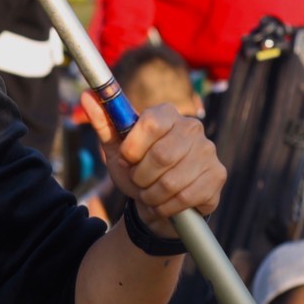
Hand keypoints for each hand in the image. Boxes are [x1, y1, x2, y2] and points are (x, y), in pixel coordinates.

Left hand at [81, 93, 224, 235]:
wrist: (158, 201)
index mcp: (167, 114)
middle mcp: (192, 128)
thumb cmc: (136, 170)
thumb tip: (86, 96)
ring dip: (152, 195)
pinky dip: (166, 207)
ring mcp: (208, 152)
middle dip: (141, 177)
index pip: (151, 123)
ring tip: (149, 194)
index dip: (133, 148)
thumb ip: (103, 123)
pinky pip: (186, 198)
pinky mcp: (218, 176)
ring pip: (172, 181)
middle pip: (162, 156)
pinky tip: (163, 204)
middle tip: (138, 181)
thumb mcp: (115, 149)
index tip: (126, 160)